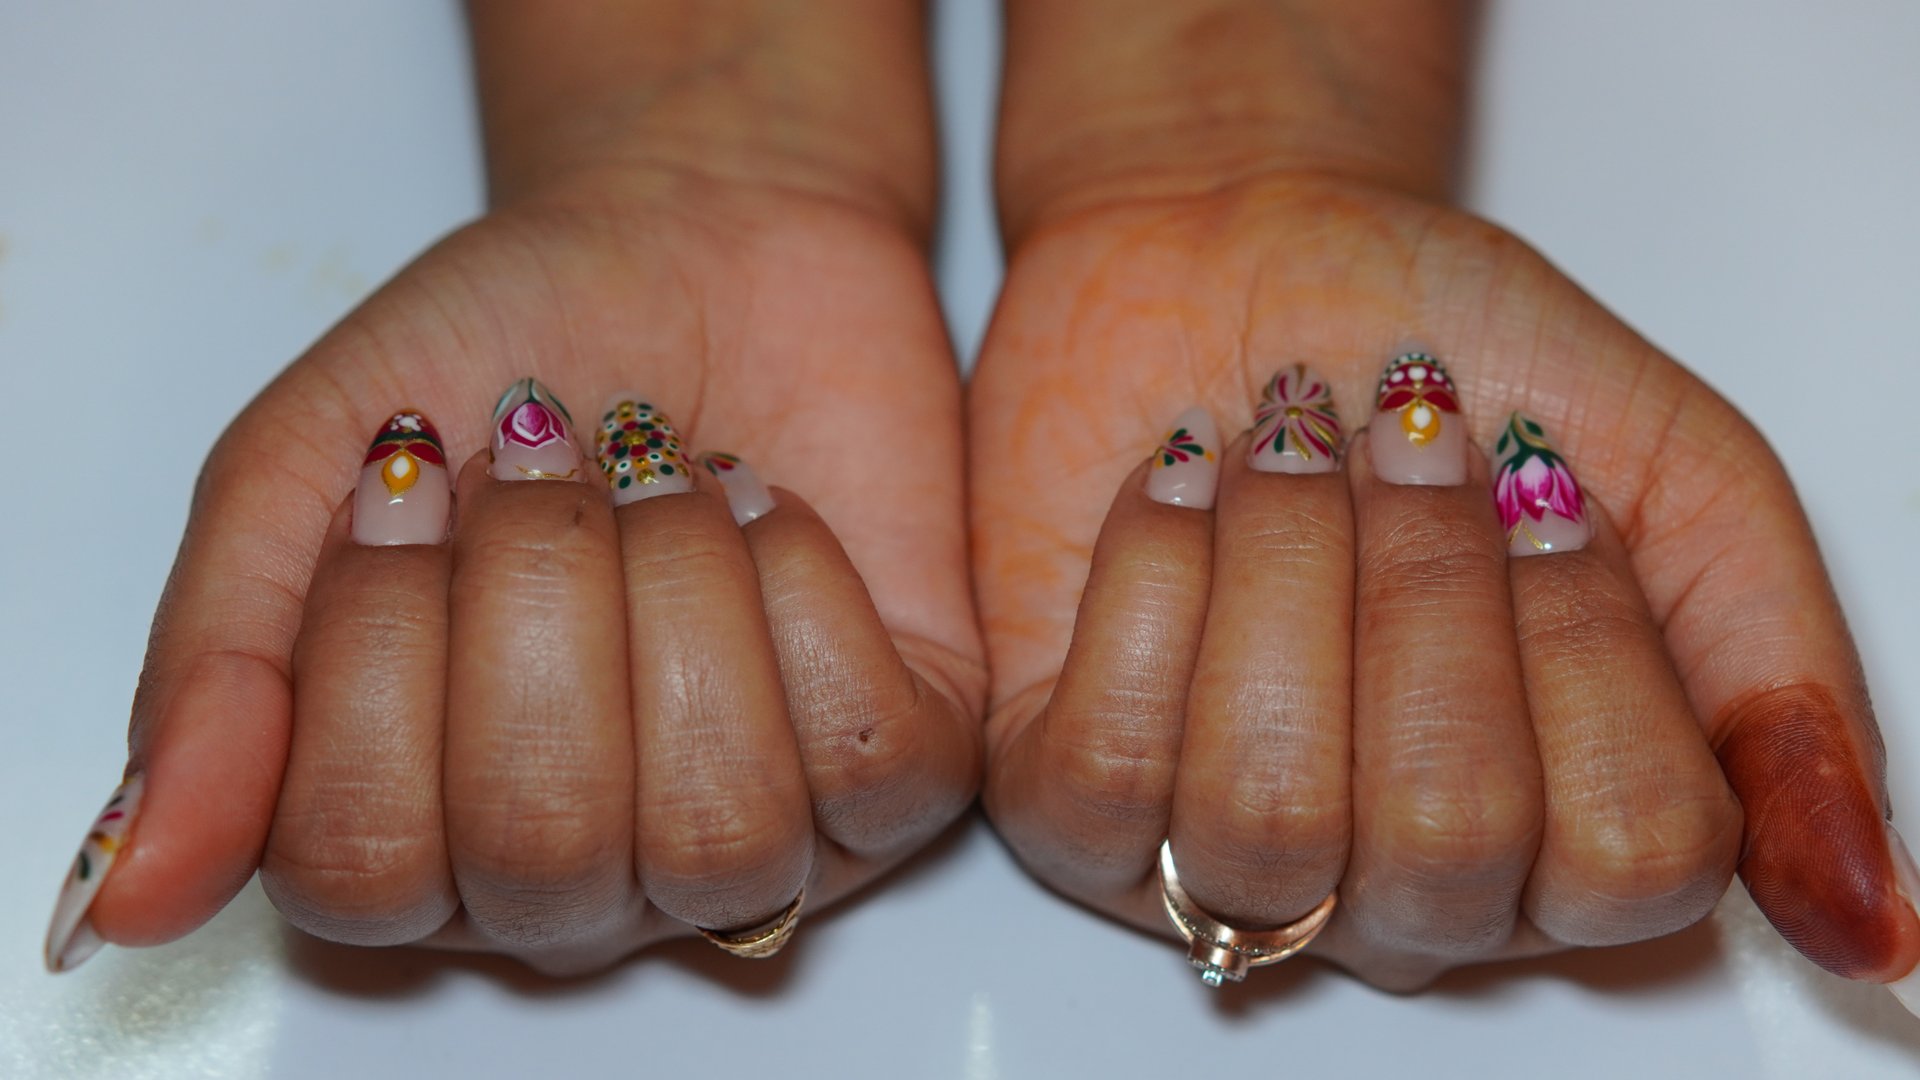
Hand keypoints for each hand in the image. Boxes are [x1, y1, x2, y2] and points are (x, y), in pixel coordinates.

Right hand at [45, 2, 982, 975]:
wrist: (707, 236)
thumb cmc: (510, 349)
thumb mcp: (309, 465)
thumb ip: (221, 670)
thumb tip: (133, 891)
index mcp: (420, 823)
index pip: (363, 866)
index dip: (378, 656)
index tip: (407, 487)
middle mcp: (584, 867)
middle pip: (545, 854)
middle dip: (540, 598)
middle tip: (549, 461)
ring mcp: (752, 830)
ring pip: (719, 829)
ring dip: (679, 595)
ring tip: (665, 480)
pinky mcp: (900, 771)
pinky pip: (870, 767)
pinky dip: (806, 594)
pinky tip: (768, 510)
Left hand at [971, 168, 1915, 990]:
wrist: (1247, 251)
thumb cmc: (1455, 356)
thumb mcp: (1675, 477)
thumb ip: (1778, 681)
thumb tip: (1870, 920)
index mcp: (1564, 827)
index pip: (1632, 856)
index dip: (1588, 650)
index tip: (1541, 494)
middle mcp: (1400, 880)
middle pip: (1443, 839)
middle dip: (1424, 591)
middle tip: (1405, 452)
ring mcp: (1226, 853)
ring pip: (1269, 815)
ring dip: (1287, 577)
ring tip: (1286, 453)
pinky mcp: (1072, 803)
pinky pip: (1105, 775)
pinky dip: (1152, 584)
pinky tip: (1178, 489)